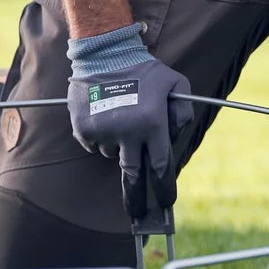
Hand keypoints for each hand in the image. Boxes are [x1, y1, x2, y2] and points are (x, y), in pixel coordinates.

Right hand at [65, 28, 191, 217]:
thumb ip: (184, 110)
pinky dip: (101, 137)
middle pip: (133, 175)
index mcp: (152, 124)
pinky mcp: (85, 129)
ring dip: (120, 146)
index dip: (164, 188)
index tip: (166, 203)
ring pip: (114, 154)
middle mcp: (128, 132)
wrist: (105, 53)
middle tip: (139, 214)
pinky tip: (105, 115)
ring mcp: (104, 132)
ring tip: (122, 118)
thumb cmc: (145, 69)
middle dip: (137, 198)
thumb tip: (175, 135)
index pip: (160, 166)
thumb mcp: (177, 83)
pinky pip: (95, 144)